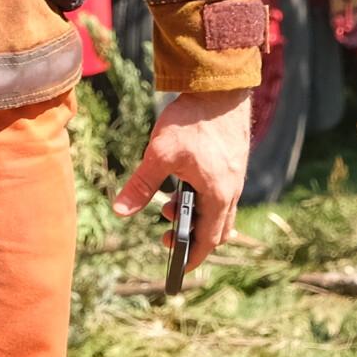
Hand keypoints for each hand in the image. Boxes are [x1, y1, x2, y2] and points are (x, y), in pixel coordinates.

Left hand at [111, 87, 251, 275]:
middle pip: (217, 230)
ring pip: (220, 212)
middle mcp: (232, 190)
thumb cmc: (192, 120)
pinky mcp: (234, 164)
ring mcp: (235, 177)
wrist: (220, 88)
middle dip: (191, 237)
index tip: (177, 268)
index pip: (207, 240)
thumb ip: (141, 185)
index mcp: (217, 194)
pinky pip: (222, 195)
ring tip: (167, 203)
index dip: (192, 257)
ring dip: (195, 216)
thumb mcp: (160, 154)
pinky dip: (203, 200)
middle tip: (165, 232)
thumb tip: (120, 211)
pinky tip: (182, 183)